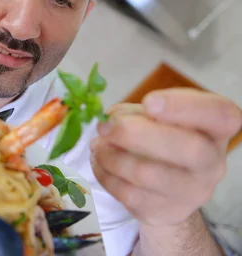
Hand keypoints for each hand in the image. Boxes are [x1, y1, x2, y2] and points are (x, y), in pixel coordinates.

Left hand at [91, 89, 241, 226]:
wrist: (165, 187)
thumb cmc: (162, 137)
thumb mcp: (157, 116)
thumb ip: (139, 112)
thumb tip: (110, 121)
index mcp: (216, 129)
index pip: (219, 115)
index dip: (184, 107)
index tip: (149, 102)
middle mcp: (212, 164)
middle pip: (189, 149)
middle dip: (136, 134)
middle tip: (104, 126)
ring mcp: (192, 193)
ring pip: (148, 174)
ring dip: (111, 155)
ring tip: (96, 145)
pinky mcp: (166, 213)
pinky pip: (128, 194)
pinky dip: (105, 175)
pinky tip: (99, 162)